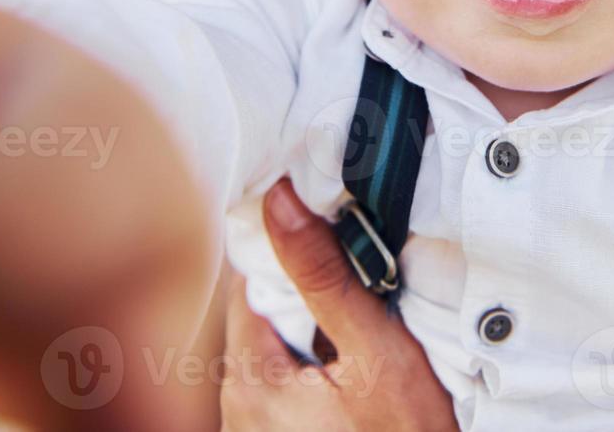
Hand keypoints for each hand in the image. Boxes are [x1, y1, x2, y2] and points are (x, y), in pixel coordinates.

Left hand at [218, 179, 457, 431]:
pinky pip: (285, 387)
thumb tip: (280, 203)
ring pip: (274, 354)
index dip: (288, 257)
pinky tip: (353, 377)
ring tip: (359, 340)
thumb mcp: (377, 352)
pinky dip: (314, 370)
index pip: (248, 285)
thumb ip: (325, 277)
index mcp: (250, 383)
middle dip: (304, 300)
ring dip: (312, 336)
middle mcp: (236, 413)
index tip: (327, 239)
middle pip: (261, 321)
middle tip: (357, 295)